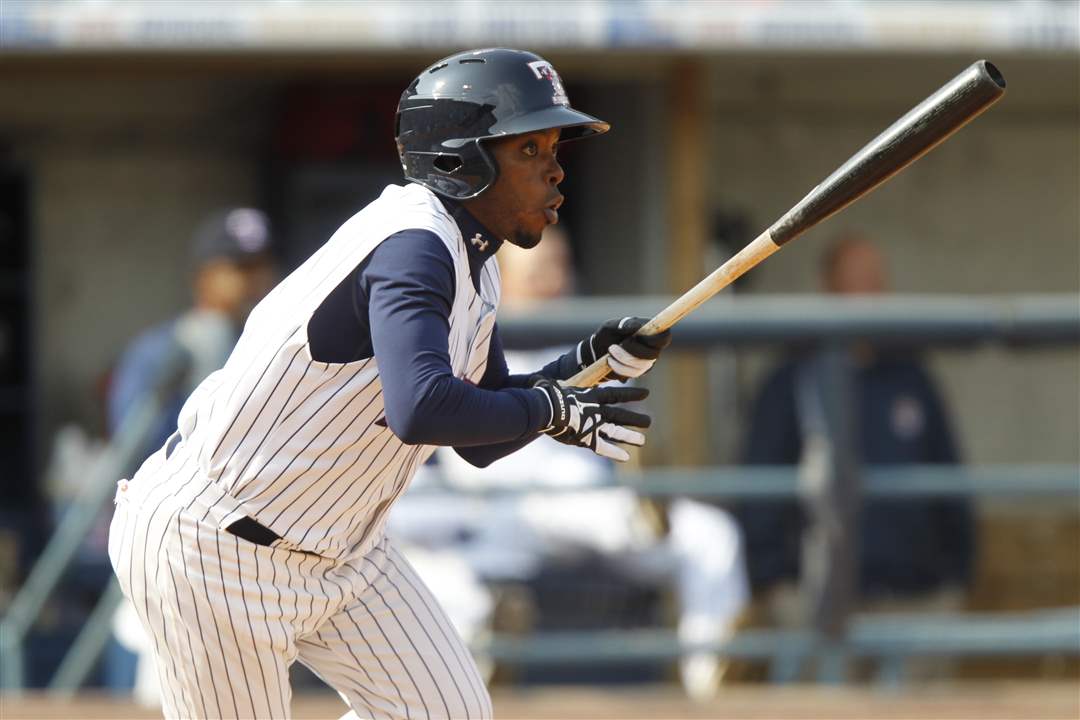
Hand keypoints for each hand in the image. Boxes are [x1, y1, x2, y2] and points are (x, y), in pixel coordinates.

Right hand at [532, 376, 650, 461]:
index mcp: (591, 396)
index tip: (646, 393)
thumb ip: (551, 384)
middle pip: (621, 415)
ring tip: (642, 441)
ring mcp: (594, 425)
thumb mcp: (551, 386)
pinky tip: (625, 457)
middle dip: (635, 419)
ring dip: (629, 436)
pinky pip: (603, 447)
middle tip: (649, 422)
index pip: (616, 394)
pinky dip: (614, 452)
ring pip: (616, 432)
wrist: (548, 408)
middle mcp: (597, 410)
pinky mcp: (588, 438)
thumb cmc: (547, 394)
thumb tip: (537, 380)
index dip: (631, 394)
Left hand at [578, 317, 671, 380]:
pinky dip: (619, 368)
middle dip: (631, 352)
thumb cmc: (607, 334)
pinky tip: (610, 361)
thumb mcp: (611, 326)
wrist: (597, 351)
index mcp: (651, 332)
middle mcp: (652, 348)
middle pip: (652, 355)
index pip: (664, 337)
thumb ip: (624, 324)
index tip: (637, 337)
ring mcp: (647, 361)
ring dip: (622, 360)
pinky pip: (633, 374)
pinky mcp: (638, 372)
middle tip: (613, 347)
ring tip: (609, 352)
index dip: (655, 340)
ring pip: (642, 366)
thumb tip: (636, 326)